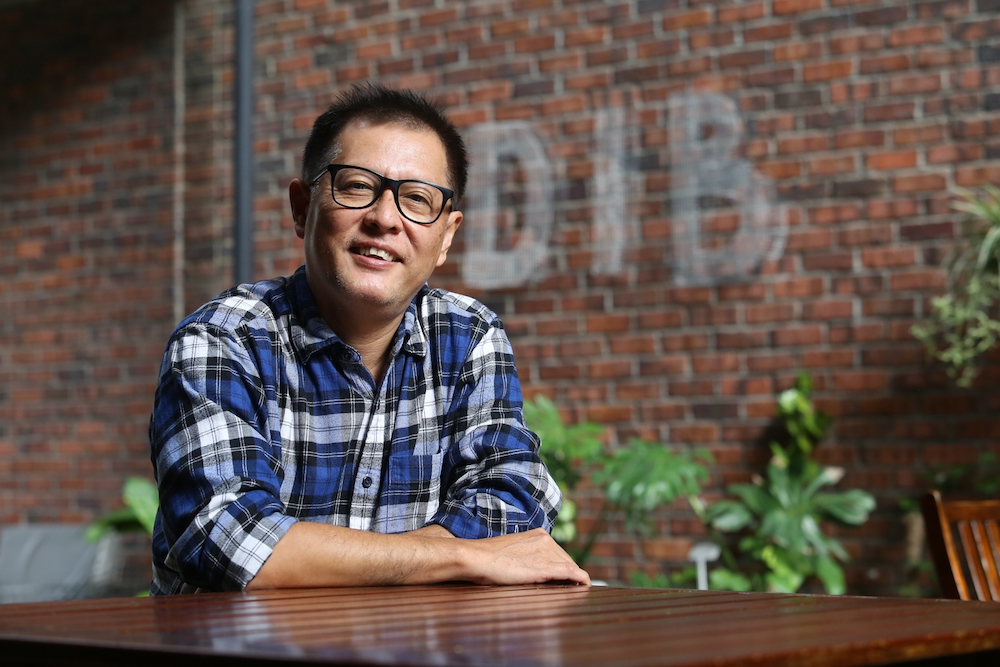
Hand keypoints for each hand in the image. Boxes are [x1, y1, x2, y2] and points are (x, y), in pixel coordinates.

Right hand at [459, 528, 590, 585]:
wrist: (477, 558)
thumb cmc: (489, 559)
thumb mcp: (514, 551)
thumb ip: (529, 556)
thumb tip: (535, 568)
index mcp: (538, 535)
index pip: (559, 553)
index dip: (563, 567)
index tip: (564, 578)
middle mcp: (545, 540)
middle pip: (567, 560)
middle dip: (569, 574)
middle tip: (570, 588)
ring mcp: (546, 552)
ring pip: (570, 567)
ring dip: (573, 579)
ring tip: (576, 590)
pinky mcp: (545, 567)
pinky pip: (571, 573)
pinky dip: (581, 579)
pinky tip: (585, 586)